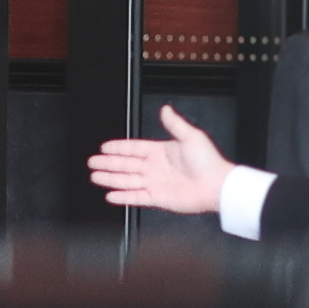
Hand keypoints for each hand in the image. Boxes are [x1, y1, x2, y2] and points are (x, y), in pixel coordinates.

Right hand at [87, 104, 233, 214]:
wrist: (216, 185)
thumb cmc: (209, 161)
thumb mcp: (191, 136)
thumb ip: (175, 123)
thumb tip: (166, 109)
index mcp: (162, 151)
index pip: (134, 148)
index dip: (119, 147)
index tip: (104, 146)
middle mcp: (156, 167)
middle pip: (126, 164)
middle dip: (108, 163)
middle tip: (92, 161)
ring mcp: (155, 183)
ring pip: (127, 180)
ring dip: (110, 178)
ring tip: (95, 176)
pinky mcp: (157, 198)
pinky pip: (135, 197)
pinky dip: (123, 196)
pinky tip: (110, 195)